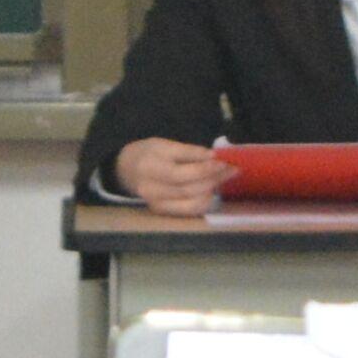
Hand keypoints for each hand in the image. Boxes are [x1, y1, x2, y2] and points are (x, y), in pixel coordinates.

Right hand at [111, 139, 230, 217]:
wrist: (126, 170)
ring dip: (213, 190)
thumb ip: (187, 152)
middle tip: (231, 169)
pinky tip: (213, 190)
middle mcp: (151, 189)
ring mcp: (156, 204)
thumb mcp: (163, 144)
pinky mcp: (162, 212)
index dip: (204, 168)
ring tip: (225, 177)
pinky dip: (205, 201)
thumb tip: (212, 157)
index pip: (180, 172)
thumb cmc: (148, 153)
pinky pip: (189, 211)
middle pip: (188, 188)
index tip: (221, 160)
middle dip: (214, 178)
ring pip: (191, 202)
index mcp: (150, 167)